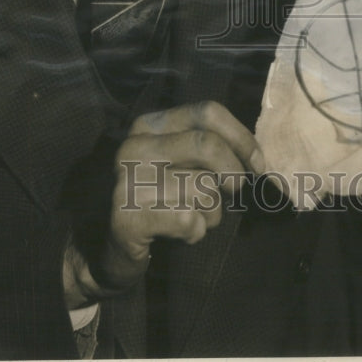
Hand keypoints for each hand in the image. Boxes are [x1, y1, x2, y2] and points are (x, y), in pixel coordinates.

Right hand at [64, 101, 262, 306]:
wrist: (104, 249)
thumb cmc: (156, 202)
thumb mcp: (178, 165)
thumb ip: (208, 151)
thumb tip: (257, 158)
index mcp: (149, 125)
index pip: (207, 112)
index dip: (242, 138)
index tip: (258, 164)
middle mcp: (134, 146)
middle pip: (208, 145)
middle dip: (233, 174)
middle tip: (234, 194)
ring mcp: (127, 180)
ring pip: (202, 188)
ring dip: (213, 212)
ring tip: (196, 219)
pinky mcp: (126, 217)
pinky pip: (189, 219)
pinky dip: (196, 232)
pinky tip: (180, 235)